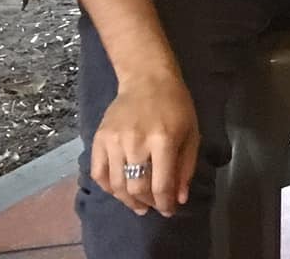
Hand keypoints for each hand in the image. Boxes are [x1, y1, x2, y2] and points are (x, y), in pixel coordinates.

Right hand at [91, 67, 198, 216]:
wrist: (147, 79)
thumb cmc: (175, 105)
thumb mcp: (191, 132)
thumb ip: (186, 167)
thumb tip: (179, 199)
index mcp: (163, 140)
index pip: (161, 184)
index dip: (165, 204)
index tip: (169, 210)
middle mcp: (136, 142)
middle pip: (136, 188)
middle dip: (147, 204)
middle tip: (153, 207)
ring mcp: (114, 141)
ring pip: (116, 185)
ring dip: (128, 201)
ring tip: (138, 204)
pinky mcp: (99, 139)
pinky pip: (98, 173)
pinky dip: (108, 188)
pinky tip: (119, 190)